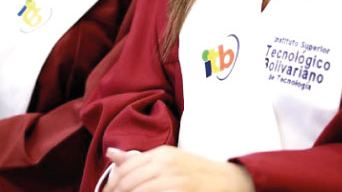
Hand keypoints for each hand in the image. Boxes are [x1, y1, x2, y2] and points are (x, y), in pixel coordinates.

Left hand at [103, 146, 253, 191]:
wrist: (230, 181)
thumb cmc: (198, 173)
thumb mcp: (169, 160)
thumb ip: (139, 159)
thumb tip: (111, 153)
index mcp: (162, 153)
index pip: (126, 168)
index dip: (112, 184)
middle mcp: (167, 163)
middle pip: (129, 182)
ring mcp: (175, 180)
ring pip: (139, 191)